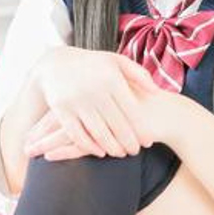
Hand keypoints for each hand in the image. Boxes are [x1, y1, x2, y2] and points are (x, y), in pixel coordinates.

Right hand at [29, 45, 161, 157]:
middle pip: (117, 124)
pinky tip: (99, 152)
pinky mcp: (62, 110)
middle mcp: (95, 90)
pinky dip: (89, 146)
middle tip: (135, 152)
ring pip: (98, 132)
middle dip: (128, 142)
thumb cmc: (93, 64)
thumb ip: (139, 74)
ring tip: (120, 153)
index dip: (141, 129)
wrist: (56, 64)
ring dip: (111, 147)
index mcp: (111, 78)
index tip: (148, 141)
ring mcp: (77, 101)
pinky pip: (77, 134)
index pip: (131, 110)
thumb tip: (157, 91)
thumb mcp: (117, 62)